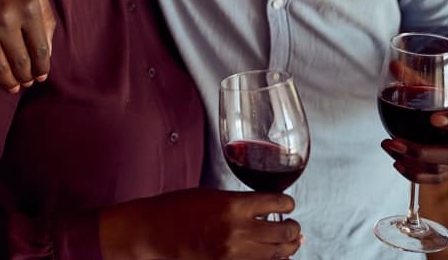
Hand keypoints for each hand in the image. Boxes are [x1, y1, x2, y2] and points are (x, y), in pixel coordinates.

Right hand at [0, 0, 55, 92]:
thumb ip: (45, 17)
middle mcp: (7, 19)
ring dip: (8, 83)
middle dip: (27, 78)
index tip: (41, 76)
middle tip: (27, 82)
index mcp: (29, 7)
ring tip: (12, 86)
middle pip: (21, 64)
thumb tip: (46, 51)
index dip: (42, 69)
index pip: (41, 51)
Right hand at [101, 188, 301, 259]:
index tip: (288, 204)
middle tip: (294, 225)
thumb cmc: (175, 209)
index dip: (288, 203)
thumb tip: (262, 209)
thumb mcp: (209, 195)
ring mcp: (233, 252)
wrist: (153, 232)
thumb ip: (237, 202)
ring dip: (288, 246)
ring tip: (292, 242)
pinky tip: (275, 257)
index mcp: (233, 205)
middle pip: (283, 231)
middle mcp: (238, 230)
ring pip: (277, 253)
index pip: (277, 202)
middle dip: (294, 228)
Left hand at [380, 85, 447, 183]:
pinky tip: (396, 164)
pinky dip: (417, 176)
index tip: (433, 118)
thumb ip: (423, 79)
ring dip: (412, 163)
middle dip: (421, 151)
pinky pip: (438, 179)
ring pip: (442, 169)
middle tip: (393, 141)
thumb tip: (392, 65)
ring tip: (388, 146)